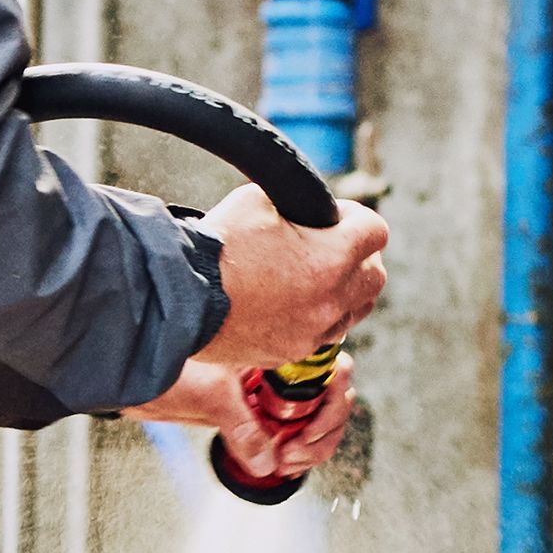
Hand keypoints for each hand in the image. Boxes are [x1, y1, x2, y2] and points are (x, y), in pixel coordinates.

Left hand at [141, 349, 356, 485]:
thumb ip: (240, 427)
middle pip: (334, 396)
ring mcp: (273, 394)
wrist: (135, 376)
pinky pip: (296, 434)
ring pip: (320, 419)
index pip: (331, 366)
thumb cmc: (164, 363)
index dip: (333, 397)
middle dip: (325, 428)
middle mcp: (281, 368)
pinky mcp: (261, 416)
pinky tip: (283, 465)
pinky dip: (299, 453)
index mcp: (277, 348)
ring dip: (315, 445)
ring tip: (288, 462)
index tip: (314, 423)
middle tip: (295, 451)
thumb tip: (267, 462)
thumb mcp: (209, 394)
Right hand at [209, 188, 389, 365]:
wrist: (177, 299)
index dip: (356, 217)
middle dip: (359, 256)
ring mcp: (313, 332)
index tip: (334, 216)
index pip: (376, 231)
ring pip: (355, 310)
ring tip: (316, 277)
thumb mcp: (256, 200)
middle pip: (374, 276)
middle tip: (332, 246)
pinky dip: (319, 317)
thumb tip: (305, 210)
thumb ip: (294, 203)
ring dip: (345, 291)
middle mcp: (331, 300)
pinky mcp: (291, 352)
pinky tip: (294, 304)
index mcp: (330, 259)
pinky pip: (324, 334)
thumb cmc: (215, 246)